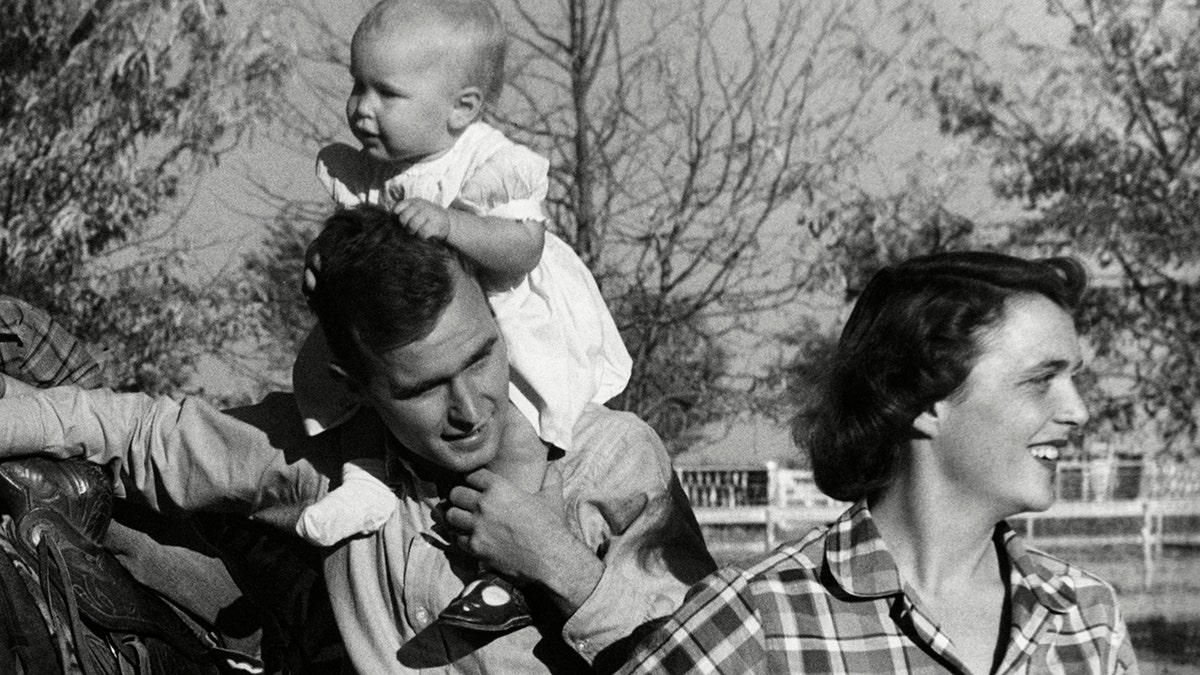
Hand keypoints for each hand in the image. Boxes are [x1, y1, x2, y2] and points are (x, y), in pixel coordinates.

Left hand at [392, 198, 453, 240]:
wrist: (445, 220)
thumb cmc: (424, 217)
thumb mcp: (415, 210)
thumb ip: (402, 212)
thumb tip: (387, 222)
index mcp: (413, 202)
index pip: (397, 208)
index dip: (395, 217)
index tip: (399, 221)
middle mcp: (420, 206)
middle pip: (403, 218)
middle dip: (404, 225)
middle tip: (408, 227)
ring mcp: (429, 214)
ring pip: (412, 225)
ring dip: (412, 231)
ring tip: (415, 231)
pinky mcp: (435, 224)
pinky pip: (422, 233)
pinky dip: (421, 236)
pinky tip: (424, 234)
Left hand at [445, 465, 574, 584]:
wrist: (550, 558)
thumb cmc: (550, 527)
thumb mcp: (552, 498)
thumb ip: (551, 478)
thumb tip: (555, 465)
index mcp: (499, 488)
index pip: (472, 475)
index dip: (473, 479)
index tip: (475, 484)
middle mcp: (484, 504)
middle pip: (456, 494)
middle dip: (460, 497)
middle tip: (465, 502)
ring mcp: (477, 526)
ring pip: (451, 515)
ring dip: (456, 516)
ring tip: (463, 519)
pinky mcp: (476, 547)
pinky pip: (457, 538)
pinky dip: (462, 538)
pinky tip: (470, 538)